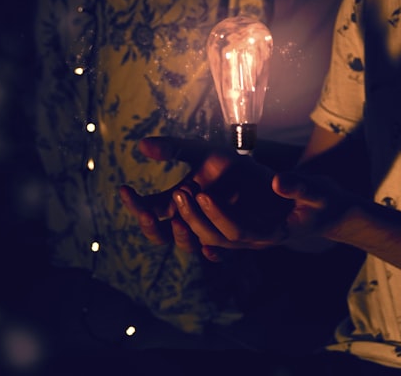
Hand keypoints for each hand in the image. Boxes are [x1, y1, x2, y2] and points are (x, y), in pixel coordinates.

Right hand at [118, 136, 292, 255]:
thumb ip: (175, 148)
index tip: (124, 188)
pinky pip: (228, 254)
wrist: (276, 183)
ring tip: (185, 199)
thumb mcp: (205, 152)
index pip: (149, 211)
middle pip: (164, 236)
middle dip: (152, 226)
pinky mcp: (246, 238)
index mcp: (181, 203)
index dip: (136, 205)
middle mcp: (196, 222)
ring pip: (195, 242)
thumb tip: (140, 146)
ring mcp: (218, 232)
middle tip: (148, 210)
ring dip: (189, 224)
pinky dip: (216, 254)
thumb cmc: (236, 169)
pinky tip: (210, 248)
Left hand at [167, 161, 358, 260]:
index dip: (219, 215)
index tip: (202, 194)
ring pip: (213, 236)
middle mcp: (257, 240)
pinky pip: (217, 228)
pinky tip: (185, 203)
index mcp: (273, 234)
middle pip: (218, 238)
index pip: (239, 231)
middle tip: (180, 193)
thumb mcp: (319, 192)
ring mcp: (250, 235)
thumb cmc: (326, 202)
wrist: (329, 212)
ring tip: (179, 194)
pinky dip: (200, 219)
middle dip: (196, 219)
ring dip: (193, 219)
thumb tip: (278, 182)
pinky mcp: (246, 225)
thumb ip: (300, 187)